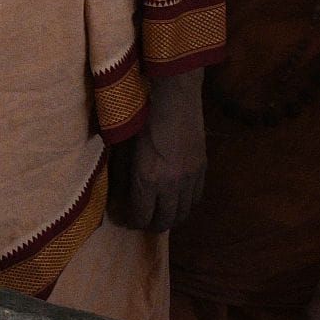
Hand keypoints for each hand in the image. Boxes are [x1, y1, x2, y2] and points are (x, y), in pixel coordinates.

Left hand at [110, 69, 205, 232]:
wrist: (175, 96)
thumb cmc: (141, 116)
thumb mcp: (123, 146)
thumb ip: (121, 174)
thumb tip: (116, 195)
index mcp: (148, 179)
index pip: (140, 216)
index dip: (130, 221)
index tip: (123, 218)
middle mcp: (171, 184)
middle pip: (163, 221)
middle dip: (149, 224)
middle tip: (139, 219)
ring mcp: (190, 178)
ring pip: (182, 213)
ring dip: (169, 217)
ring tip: (158, 212)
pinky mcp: (202, 169)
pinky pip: (195, 199)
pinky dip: (184, 204)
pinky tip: (176, 199)